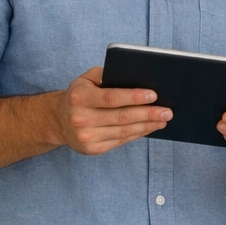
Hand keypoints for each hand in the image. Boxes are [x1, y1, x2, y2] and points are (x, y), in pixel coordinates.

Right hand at [53, 67, 171, 154]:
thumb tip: (136, 77)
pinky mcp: (92, 149)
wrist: (58, 121)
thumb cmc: (79, 95)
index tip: (154, 95)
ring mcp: (86, 137)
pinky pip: (120, 142)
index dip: (134, 97)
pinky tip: (149, 128)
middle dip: (147, 114)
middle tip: (167, 111)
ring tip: (163, 120)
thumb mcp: (86, 79)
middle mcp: (81, 118)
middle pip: (121, 117)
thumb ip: (106, 74)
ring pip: (123, 132)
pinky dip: (137, 134)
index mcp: (79, 97)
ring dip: (146, 126)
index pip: (111, 97)